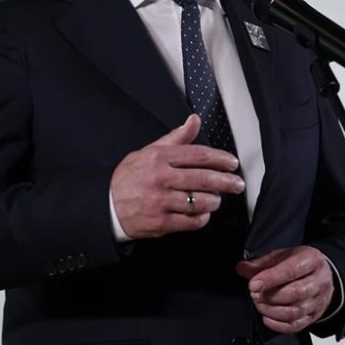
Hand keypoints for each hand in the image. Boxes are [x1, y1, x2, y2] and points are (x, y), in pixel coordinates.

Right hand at [110, 114, 244, 238]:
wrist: (107, 206)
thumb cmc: (128, 178)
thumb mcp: (148, 151)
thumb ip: (175, 138)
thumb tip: (194, 121)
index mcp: (159, 158)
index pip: (198, 155)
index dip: (220, 159)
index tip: (232, 164)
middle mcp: (161, 178)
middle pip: (203, 179)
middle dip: (226, 182)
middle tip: (237, 184)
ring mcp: (161, 202)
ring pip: (200, 201)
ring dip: (214, 201)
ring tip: (217, 199)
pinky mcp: (161, 223)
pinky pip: (191, 222)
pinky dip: (202, 218)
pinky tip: (203, 214)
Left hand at [236, 246, 334, 333]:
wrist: (323, 275)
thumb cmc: (300, 264)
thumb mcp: (282, 256)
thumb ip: (261, 263)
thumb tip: (242, 268)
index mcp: (311, 260)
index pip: (291, 270)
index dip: (270, 279)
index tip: (253, 284)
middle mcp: (319, 281)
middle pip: (295, 293)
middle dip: (270, 296)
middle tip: (254, 294)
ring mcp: (318, 301)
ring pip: (295, 312)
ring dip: (271, 310)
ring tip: (259, 304)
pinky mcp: (314, 317)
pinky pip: (296, 326)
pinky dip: (277, 325)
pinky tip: (267, 317)